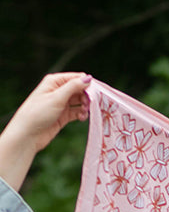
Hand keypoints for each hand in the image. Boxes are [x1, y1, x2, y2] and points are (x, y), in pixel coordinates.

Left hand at [0, 73, 90, 190]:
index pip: (77, 78)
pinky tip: (81, 118)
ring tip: (83, 113)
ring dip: (85, 107)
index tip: (95, 95)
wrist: (29, 133)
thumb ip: (73, 87)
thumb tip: (88, 78)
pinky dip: (81, 114)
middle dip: (87, 98)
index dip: (87, 85)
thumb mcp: (57, 98)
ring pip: (80, 102)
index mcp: (55, 81)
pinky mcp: (63, 115)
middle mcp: (58, 90)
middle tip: (88, 106)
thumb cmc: (38, 112)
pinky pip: (77, 112)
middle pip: (80, 90)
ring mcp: (61, 103)